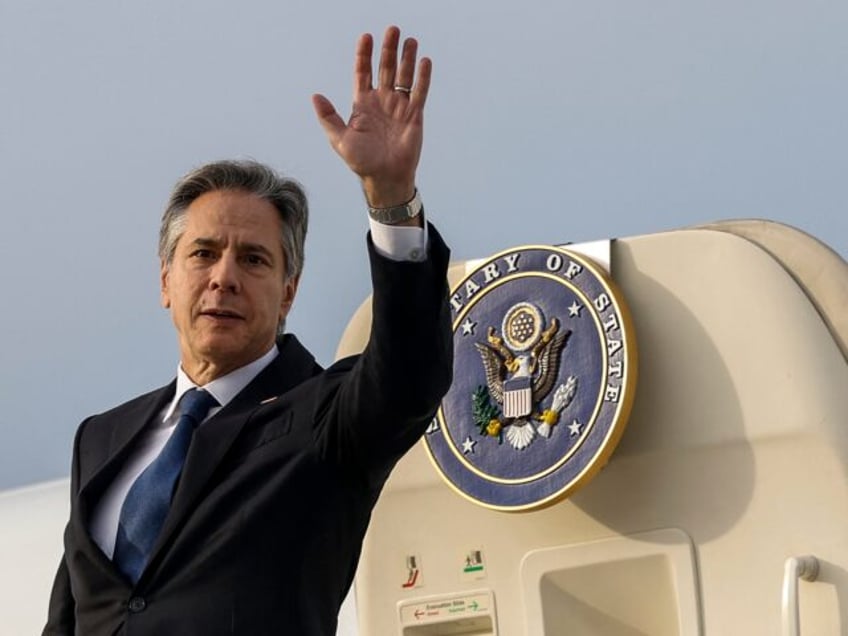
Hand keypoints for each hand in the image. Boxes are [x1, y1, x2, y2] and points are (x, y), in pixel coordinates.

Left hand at [312, 25, 431, 207]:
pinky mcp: (414, 115)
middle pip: (386, 68)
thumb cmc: (361, 161)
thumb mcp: (339, 139)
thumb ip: (328, 117)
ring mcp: (399, 107)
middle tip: (392, 29)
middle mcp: (382, 101)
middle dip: (388, 49)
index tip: (366, 36)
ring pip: (404, 76)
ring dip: (407, 58)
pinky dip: (422, 77)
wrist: (384, 177)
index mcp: (363, 104)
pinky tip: (425, 61)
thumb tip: (316, 96)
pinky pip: (419, 92)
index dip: (364, 54)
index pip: (363, 72)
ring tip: (410, 40)